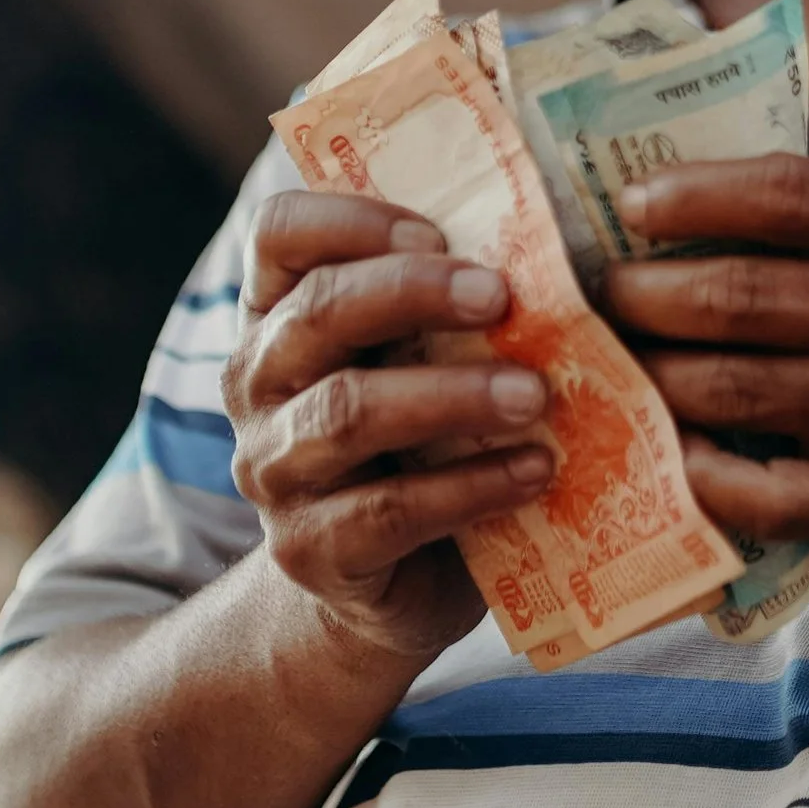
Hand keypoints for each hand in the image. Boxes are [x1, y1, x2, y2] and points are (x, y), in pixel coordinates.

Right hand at [224, 191, 552, 656]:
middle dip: (413, 293)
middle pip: (317, 313)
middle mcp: (258, 385)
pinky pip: (389, 510)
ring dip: (451, 394)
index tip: (439, 232)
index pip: (279, 233)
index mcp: (279, 316)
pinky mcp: (310, 550)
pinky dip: (471, 487)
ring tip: (534, 394)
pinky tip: (534, 471)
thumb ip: (448, 312)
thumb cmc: (423, 450)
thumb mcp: (422, 366)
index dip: (352, 219)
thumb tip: (550, 246)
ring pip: (348, 412)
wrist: (392, 588)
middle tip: (503, 296)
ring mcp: (274, 471)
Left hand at [602, 155, 808, 550]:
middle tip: (603, 296)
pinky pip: (756, 489)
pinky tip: (662, 444)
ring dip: (651, 373)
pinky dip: (692, 468)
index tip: (629, 205)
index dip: (692, 196)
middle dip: (644, 295)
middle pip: (739, 299)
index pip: (787, 194)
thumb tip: (648, 203)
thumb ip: (801, 215)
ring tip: (616, 360)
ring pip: (730, 389)